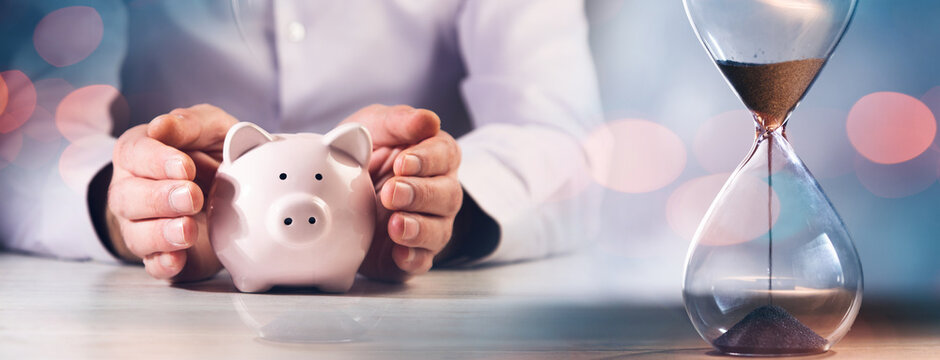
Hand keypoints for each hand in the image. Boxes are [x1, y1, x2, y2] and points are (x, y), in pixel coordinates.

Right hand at [107, 104, 235, 281]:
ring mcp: (143, 226)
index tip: (185, 167)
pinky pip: (153, 265)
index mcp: (140, 153)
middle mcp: (132, 190)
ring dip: (161, 234)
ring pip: (136, 235)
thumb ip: (191, 124)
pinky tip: (177, 259)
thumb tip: (162, 125)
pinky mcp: (163, 255)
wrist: (237, 191)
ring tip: (188, 229)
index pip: (134, 154)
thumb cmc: (214, 154)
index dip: (156, 161)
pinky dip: (163, 264)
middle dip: (159, 199)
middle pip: (127, 197)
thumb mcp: (212, 129)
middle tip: (192, 196)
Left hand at [345, 105, 462, 281]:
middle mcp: (438, 192)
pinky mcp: (412, 253)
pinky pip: (422, 261)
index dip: (428, 159)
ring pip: (439, 230)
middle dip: (420, 194)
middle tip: (390, 192)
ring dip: (418, 228)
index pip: (446, 155)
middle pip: (448, 195)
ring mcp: (428, 225)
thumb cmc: (363, 154)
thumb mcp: (372, 127)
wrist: (332, 194)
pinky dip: (413, 258)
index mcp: (433, 157)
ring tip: (393, 224)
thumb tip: (428, 120)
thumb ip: (398, 121)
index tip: (403, 163)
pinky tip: (398, 252)